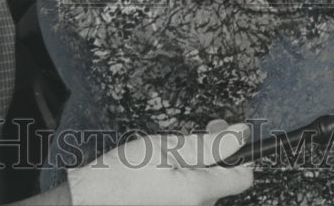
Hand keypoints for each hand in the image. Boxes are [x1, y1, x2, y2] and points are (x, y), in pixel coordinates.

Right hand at [67, 120, 253, 205]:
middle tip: (185, 140)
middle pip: (223, 182)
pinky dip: (183, 184)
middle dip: (211, 157)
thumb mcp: (166, 147)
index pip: (242, 177)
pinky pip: (190, 198)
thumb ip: (209, 144)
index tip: (223, 134)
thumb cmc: (121, 174)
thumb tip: (241, 134)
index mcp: (198, 193)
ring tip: (166, 160)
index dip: (238, 152)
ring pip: (205, 190)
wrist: (91, 200)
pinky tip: (162, 176)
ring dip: (195, 171)